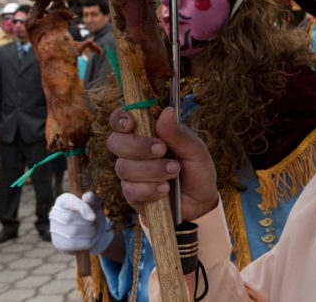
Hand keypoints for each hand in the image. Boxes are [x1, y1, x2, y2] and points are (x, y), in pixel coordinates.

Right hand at [49, 192, 113, 254]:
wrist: (93, 232)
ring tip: (95, 231)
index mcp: (63, 200)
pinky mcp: (58, 243)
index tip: (93, 218)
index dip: (83, 209)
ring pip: (73, 232)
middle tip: (96, 224)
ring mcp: (54, 230)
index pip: (70, 203)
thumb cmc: (93, 215)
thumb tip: (86, 198)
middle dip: (88, 223)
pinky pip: (73, 244)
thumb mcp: (95, 204)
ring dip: (89, 233)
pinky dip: (87, 242)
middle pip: (71, 219)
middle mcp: (55, 214)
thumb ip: (92, 198)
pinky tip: (92, 239)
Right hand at [108, 106, 218, 224]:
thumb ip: (178, 134)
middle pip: (115, 142)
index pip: (121, 119)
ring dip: (151, 170)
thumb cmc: (197, 171)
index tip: (130, 124)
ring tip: (174, 172)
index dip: (120, 118)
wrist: (200, 203)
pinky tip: (165, 190)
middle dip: (138, 146)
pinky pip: (130, 189)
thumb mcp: (196, 150)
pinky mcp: (131, 194)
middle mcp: (135, 150)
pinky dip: (150, 189)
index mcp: (148, 132)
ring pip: (123, 167)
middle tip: (162, 150)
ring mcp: (131, 173)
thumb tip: (166, 112)